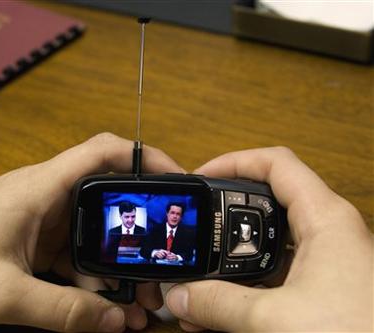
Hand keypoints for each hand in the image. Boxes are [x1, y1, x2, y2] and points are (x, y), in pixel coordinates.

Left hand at [0, 133, 183, 331]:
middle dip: (139, 229)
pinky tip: (102, 306)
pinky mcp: (29, 244)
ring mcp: (36, 222)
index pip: (103, 153)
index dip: (145, 157)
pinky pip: (72, 256)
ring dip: (114, 264)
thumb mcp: (6, 296)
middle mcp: (42, 198)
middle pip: (105, 199)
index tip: (176, 181)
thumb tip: (117, 322)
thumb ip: (66, 311)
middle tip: (164, 259)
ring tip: (138, 299)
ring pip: (91, 234)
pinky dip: (90, 279)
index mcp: (39, 189)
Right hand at [166, 147, 372, 331]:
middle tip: (197, 222)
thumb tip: (180, 295)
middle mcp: (328, 232)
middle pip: (268, 201)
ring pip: (270, 242)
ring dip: (233, 255)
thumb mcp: (276, 320)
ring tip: (201, 270)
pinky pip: (277, 273)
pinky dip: (247, 282)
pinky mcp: (323, 287)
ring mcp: (327, 260)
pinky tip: (222, 304)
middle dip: (226, 212)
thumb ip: (221, 305)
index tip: (201, 177)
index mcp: (325, 219)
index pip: (276, 164)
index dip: (234, 162)